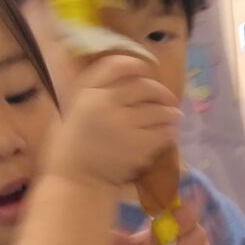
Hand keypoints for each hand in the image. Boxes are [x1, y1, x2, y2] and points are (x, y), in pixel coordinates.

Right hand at [43, 54, 180, 191]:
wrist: (76, 180)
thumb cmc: (70, 148)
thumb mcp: (74, 111)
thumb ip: (95, 93)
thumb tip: (124, 80)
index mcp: (88, 93)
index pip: (118, 66)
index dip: (137, 64)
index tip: (146, 70)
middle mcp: (106, 103)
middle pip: (144, 86)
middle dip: (161, 91)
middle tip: (168, 98)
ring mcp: (124, 124)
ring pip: (159, 110)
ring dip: (170, 112)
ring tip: (173, 115)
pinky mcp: (139, 145)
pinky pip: (164, 132)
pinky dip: (170, 131)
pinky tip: (169, 133)